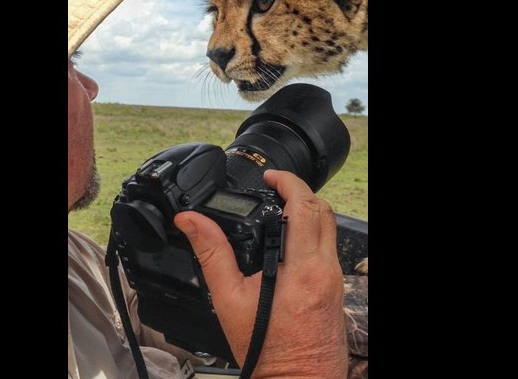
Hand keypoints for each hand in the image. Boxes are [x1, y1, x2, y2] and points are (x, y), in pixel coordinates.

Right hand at [174, 169, 347, 377]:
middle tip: (274, 188)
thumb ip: (211, 253)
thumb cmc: (266, 351)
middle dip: (299, 191)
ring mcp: (335, 279)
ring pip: (330, 227)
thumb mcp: (229, 299)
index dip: (288, 181)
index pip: (305, 206)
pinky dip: (312, 232)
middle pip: (323, 210)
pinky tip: (288, 242)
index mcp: (302, 269)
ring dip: (308, 210)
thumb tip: (190, 221)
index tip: (270, 176)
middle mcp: (326, 270)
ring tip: (278, 210)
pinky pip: (329, 246)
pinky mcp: (336, 288)